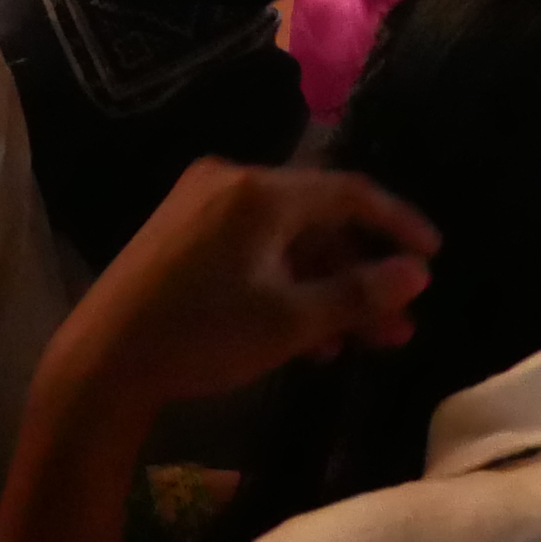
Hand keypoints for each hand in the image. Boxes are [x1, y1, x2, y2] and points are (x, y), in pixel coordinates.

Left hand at [38, 157, 437, 418]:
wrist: (105, 358)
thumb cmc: (203, 335)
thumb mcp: (290, 322)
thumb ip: (358, 294)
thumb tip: (417, 273)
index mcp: (259, 191)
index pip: (349, 192)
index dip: (398, 223)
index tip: (435, 257)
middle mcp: (230, 183)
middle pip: (318, 220)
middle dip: (363, 274)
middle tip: (401, 323)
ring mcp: (201, 206)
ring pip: (287, 241)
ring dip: (328, 288)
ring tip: (367, 343)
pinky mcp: (182, 234)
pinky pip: (254, 250)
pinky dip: (288, 287)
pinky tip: (313, 342)